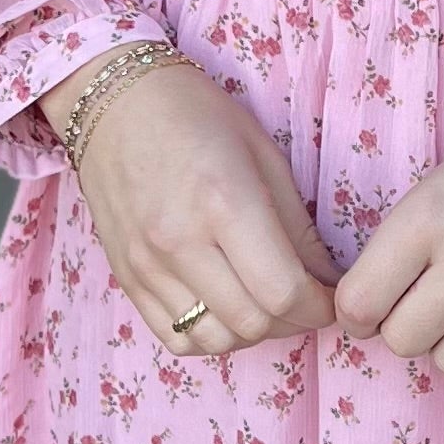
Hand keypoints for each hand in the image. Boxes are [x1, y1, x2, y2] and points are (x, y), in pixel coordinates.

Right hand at [65, 52, 337, 359]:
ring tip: (262, 303)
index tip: (329, 296)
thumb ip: (296, 226)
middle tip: (302, 298)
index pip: (283, 292)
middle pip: (252, 324)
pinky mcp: (126, 278)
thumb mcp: (263, 155)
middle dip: (292, 321)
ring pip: (214, 340)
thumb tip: (325, 281)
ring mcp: (147, 265)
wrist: (115, 103)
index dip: (319, 306)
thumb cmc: (198, 116)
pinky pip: (174, 337)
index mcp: (224, 203)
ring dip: (250, 332)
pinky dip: (208, 335)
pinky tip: (223, 307)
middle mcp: (180, 242)